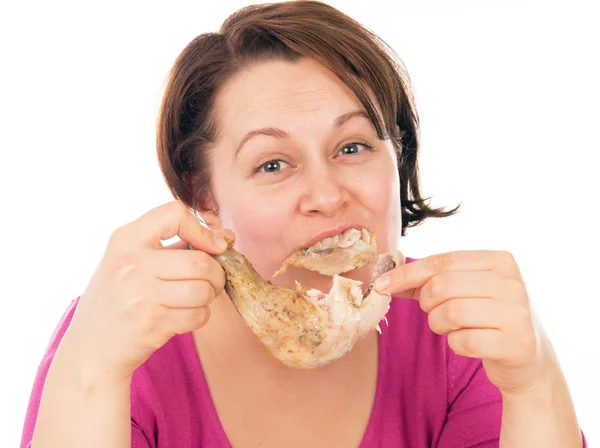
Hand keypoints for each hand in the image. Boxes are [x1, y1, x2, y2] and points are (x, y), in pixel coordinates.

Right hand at [64, 200, 231, 383]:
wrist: (90, 346)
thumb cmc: (119, 298)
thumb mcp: (134, 261)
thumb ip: (178, 244)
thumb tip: (227, 237)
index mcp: (125, 239)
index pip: (174, 214)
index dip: (202, 229)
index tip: (212, 247)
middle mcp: (131, 264)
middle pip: (200, 261)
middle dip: (216, 273)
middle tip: (211, 281)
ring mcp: (140, 295)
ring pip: (203, 290)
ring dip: (209, 297)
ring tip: (196, 298)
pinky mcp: (151, 325)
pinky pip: (198, 315)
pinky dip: (200, 316)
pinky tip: (184, 316)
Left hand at [374, 250, 554, 395]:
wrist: (529, 360)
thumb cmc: (487, 318)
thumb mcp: (466, 290)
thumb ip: (430, 280)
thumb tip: (385, 278)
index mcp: (500, 260)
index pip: (442, 260)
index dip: (407, 273)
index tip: (381, 285)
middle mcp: (513, 282)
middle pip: (443, 285)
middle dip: (427, 303)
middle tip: (435, 312)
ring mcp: (518, 313)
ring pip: (451, 312)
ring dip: (439, 324)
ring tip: (451, 327)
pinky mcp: (517, 344)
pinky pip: (464, 341)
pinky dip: (456, 344)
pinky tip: (468, 343)